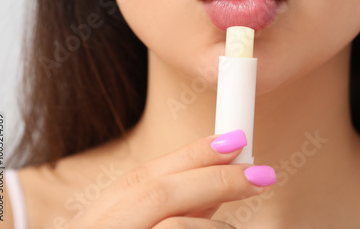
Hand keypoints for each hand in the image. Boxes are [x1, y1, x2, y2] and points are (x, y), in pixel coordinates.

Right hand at [69, 129, 274, 227]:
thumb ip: (176, 211)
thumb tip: (219, 184)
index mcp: (98, 221)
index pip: (145, 177)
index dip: (193, 153)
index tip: (234, 140)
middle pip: (158, 195)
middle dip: (215, 179)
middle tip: (261, 174)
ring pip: (174, 228)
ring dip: (213, 227)